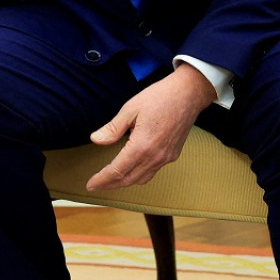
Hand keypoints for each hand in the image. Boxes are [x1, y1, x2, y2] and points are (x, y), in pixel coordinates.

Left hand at [85, 62, 216, 190]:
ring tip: (111, 179)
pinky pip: (153, 171)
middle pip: (129, 179)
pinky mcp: (173, 155)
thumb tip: (95, 139)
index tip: (91, 185)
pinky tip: (132, 167)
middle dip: (111, 184)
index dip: (102, 179)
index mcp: (142, 145)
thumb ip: (113, 128)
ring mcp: (166, 157)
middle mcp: (156, 156)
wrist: (188, 94)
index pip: (117, 170)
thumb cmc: (159, 97)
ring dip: (125, 182)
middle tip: (96, 185)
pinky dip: (139, 174)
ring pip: (142, 178)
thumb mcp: (130, 109)